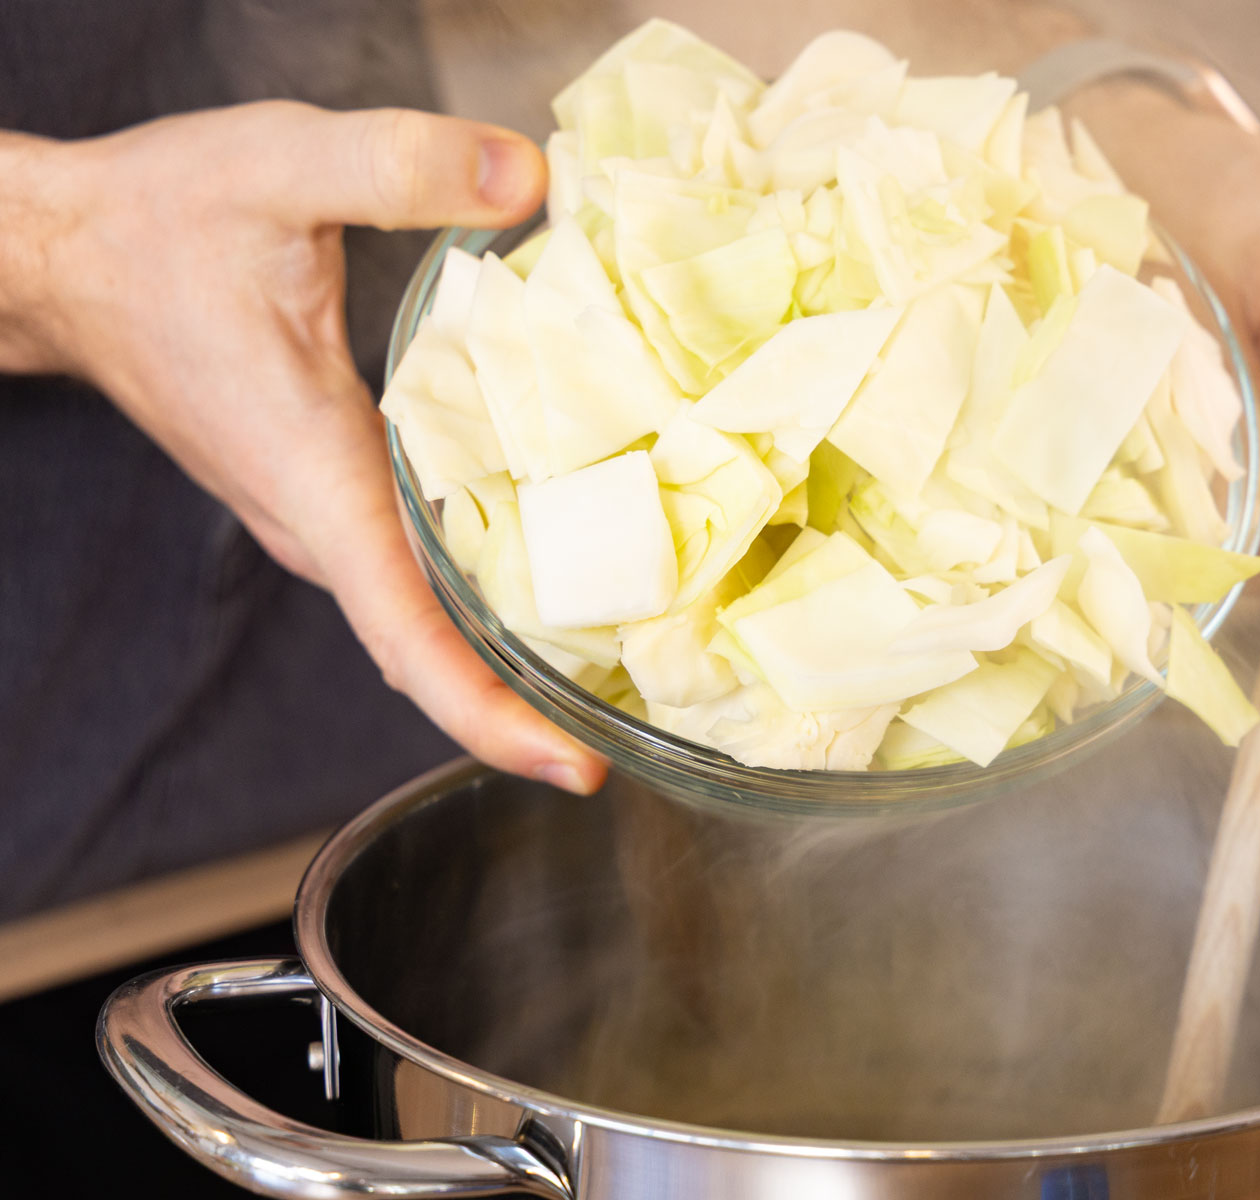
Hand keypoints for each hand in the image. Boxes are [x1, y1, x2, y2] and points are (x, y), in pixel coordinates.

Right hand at [1, 102, 607, 792]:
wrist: (64, 257)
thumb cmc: (152, 224)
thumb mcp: (279, 167)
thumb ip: (402, 167)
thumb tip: (534, 184)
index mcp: (318, 485)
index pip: (410, 639)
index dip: (492, 718)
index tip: (577, 770)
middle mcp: (322, 527)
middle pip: (439, 652)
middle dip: (543, 701)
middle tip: (669, 712)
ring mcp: (321, 521)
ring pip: (431, 618)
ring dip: (522, 649)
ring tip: (647, 651)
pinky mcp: (327, 496)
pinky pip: (419, 571)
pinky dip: (490, 587)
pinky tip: (570, 556)